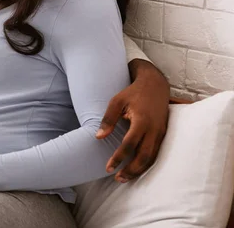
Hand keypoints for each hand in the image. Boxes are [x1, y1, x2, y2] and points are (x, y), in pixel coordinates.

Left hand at [97, 59, 169, 181]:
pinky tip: (137, 168)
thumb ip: (108, 119)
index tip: (108, 168)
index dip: (118, 158)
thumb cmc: (132, 93)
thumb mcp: (116, 101)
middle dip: (131, 170)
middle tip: (117, 178)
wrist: (155, 85)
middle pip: (144, 156)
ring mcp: (161, 132)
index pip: (129, 145)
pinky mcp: (163, 134)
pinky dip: (147, 163)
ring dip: (139, 170)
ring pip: (152, 157)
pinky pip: (157, 153)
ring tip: (125, 177)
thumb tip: (99, 137)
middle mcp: (154, 129)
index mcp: (142, 121)